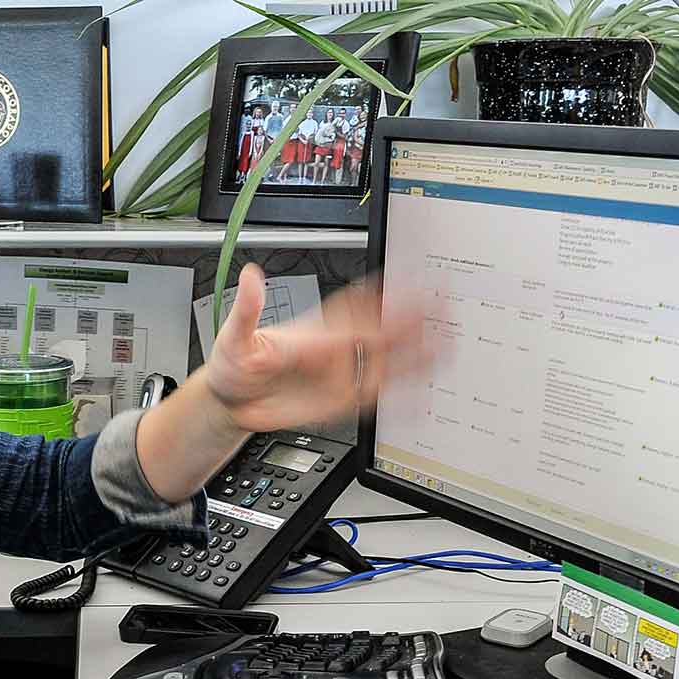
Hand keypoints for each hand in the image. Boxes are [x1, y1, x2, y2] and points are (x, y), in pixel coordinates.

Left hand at [201, 264, 431, 434]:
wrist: (231, 400)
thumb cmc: (234, 364)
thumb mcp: (234, 336)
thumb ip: (248, 310)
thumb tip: (251, 277)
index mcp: (315, 332)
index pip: (356, 311)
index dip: (382, 295)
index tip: (408, 282)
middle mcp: (334, 349)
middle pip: (381, 331)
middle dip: (412, 319)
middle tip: (443, 308)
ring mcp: (340, 373)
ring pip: (386, 362)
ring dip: (416, 354)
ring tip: (447, 346)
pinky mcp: (339, 400)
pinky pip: (374, 395)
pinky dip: (398, 392)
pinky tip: (420, 393)